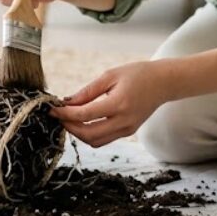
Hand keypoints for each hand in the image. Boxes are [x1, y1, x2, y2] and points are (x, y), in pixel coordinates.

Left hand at [50, 61, 170, 147]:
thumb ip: (88, 91)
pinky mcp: (128, 132)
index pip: (85, 115)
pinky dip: (90, 134)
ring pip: (95, 142)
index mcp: (119, 104)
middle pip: (88, 134)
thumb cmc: (138, 74)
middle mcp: (124, 121)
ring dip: (78, 133)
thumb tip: (67, 102)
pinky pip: (104, 139)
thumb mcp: (110, 75)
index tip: (52, 109)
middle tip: (58, 116)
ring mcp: (127, 129)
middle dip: (69, 127)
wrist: (164, 83)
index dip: (65, 114)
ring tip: (68, 119)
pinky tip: (82, 122)